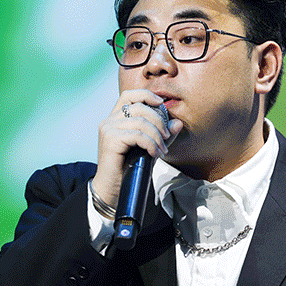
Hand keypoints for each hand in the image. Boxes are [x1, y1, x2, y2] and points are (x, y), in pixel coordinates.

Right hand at [93, 89, 183, 206]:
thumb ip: (162, 135)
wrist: (114, 190)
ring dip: (156, 136)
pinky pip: (137, 135)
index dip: (146, 95)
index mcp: (116, 119)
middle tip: (166, 137)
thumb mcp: (150, 148)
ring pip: (140, 121)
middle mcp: (109, 121)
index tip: (161, 103)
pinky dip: (151, 144)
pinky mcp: (110, 140)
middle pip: (139, 107)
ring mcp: (108, 129)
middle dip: (158, 121)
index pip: (129, 95)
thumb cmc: (129, 169)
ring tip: (162, 150)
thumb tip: (177, 123)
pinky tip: (154, 154)